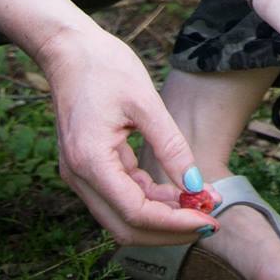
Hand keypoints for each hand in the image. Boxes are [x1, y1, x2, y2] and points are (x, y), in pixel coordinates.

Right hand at [34, 24, 221, 243]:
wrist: (69, 49)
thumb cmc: (106, 67)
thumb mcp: (146, 102)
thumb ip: (171, 145)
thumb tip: (196, 184)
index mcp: (91, 162)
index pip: (135, 213)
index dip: (173, 223)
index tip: (208, 220)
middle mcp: (79, 177)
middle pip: (126, 227)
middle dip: (169, 230)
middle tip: (210, 222)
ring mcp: (80, 175)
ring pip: (122, 217)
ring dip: (162, 218)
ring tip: (201, 205)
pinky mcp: (88, 167)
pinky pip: (120, 196)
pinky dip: (150, 200)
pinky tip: (179, 191)